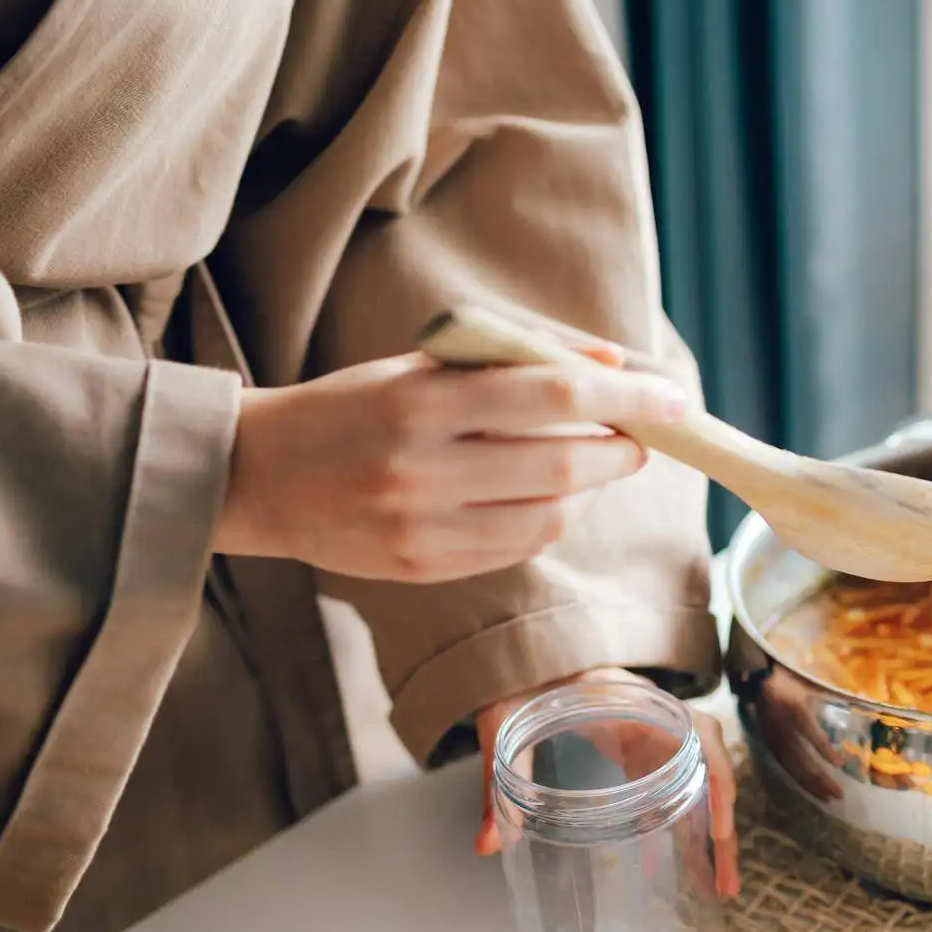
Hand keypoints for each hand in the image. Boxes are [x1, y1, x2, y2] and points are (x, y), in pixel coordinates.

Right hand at [214, 343, 687, 582]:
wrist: (257, 477)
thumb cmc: (351, 408)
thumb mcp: (420, 367)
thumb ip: (512, 361)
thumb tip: (609, 366)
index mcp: (422, 403)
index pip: (552, 396)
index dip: (626, 400)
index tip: (673, 399)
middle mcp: (423, 470)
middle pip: (564, 467)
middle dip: (621, 451)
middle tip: (640, 437)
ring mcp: (423, 529)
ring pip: (550, 518)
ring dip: (591, 492)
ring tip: (596, 466)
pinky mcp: (423, 570)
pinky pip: (517, 549)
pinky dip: (549, 522)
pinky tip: (547, 500)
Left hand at [473, 669, 739, 896]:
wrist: (512, 653)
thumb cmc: (514, 680)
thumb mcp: (503, 727)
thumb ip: (498, 784)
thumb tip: (488, 845)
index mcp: (631, 699)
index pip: (698, 733)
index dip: (718, 779)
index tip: (721, 827)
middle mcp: (651, 714)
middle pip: (708, 769)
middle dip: (722, 827)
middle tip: (725, 883)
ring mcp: (647, 729)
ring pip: (694, 781)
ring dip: (706, 831)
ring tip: (712, 884)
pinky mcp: (634, 744)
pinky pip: (666, 785)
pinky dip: (670, 822)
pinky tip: (660, 860)